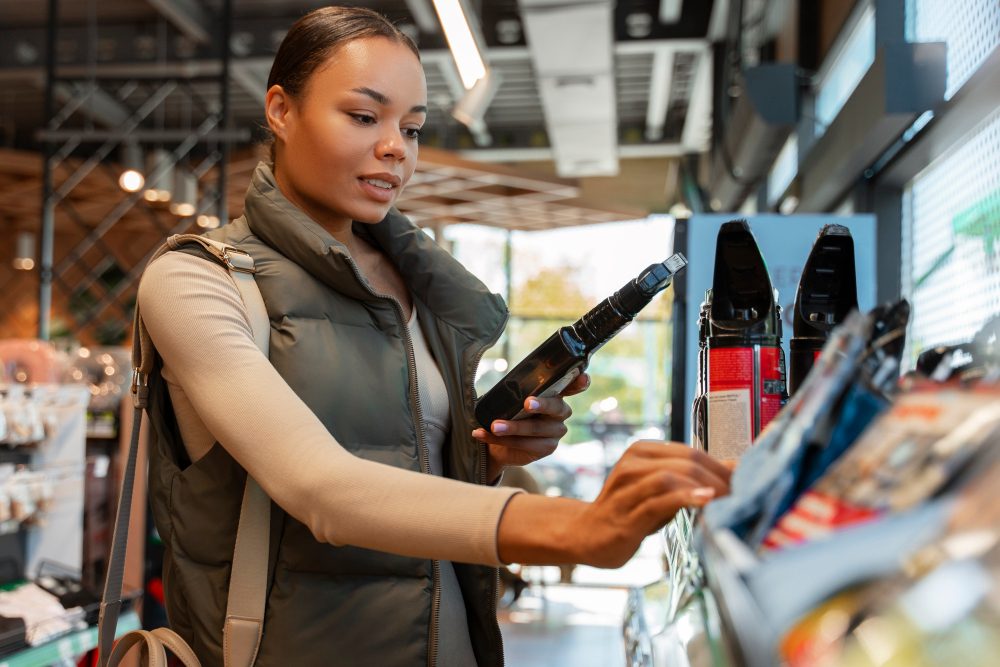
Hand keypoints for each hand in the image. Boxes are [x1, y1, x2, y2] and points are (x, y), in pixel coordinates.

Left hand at [471, 373, 590, 481]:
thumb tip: (499, 387)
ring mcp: (556, 431)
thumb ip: (512, 391)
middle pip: (556, 408)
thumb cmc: (508, 413)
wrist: (498, 444)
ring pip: (537, 428)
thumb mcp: (509, 399)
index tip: (582, 377)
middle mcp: (560, 411)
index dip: (579, 382)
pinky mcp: (548, 448)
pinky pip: (525, 444)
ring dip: (513, 427)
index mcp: (555, 393)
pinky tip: (483, 434)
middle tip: (527, 403)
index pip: (571, 386)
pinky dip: (502, 439)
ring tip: (493, 425)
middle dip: (542, 405)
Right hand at [575, 441, 731, 566]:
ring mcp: (625, 489)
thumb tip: (733, 465)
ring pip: (671, 477)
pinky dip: (685, 499)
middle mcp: (632, 464)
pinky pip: (658, 502)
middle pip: (684, 461)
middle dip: (718, 477)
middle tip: (741, 493)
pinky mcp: (625, 515)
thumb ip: (692, 476)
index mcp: (641, 452)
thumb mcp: (661, 489)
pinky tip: (704, 501)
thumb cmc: (629, 511)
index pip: (690, 451)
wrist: (587, 535)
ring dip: (705, 487)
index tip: (743, 482)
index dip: (720, 465)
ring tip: (727, 500)